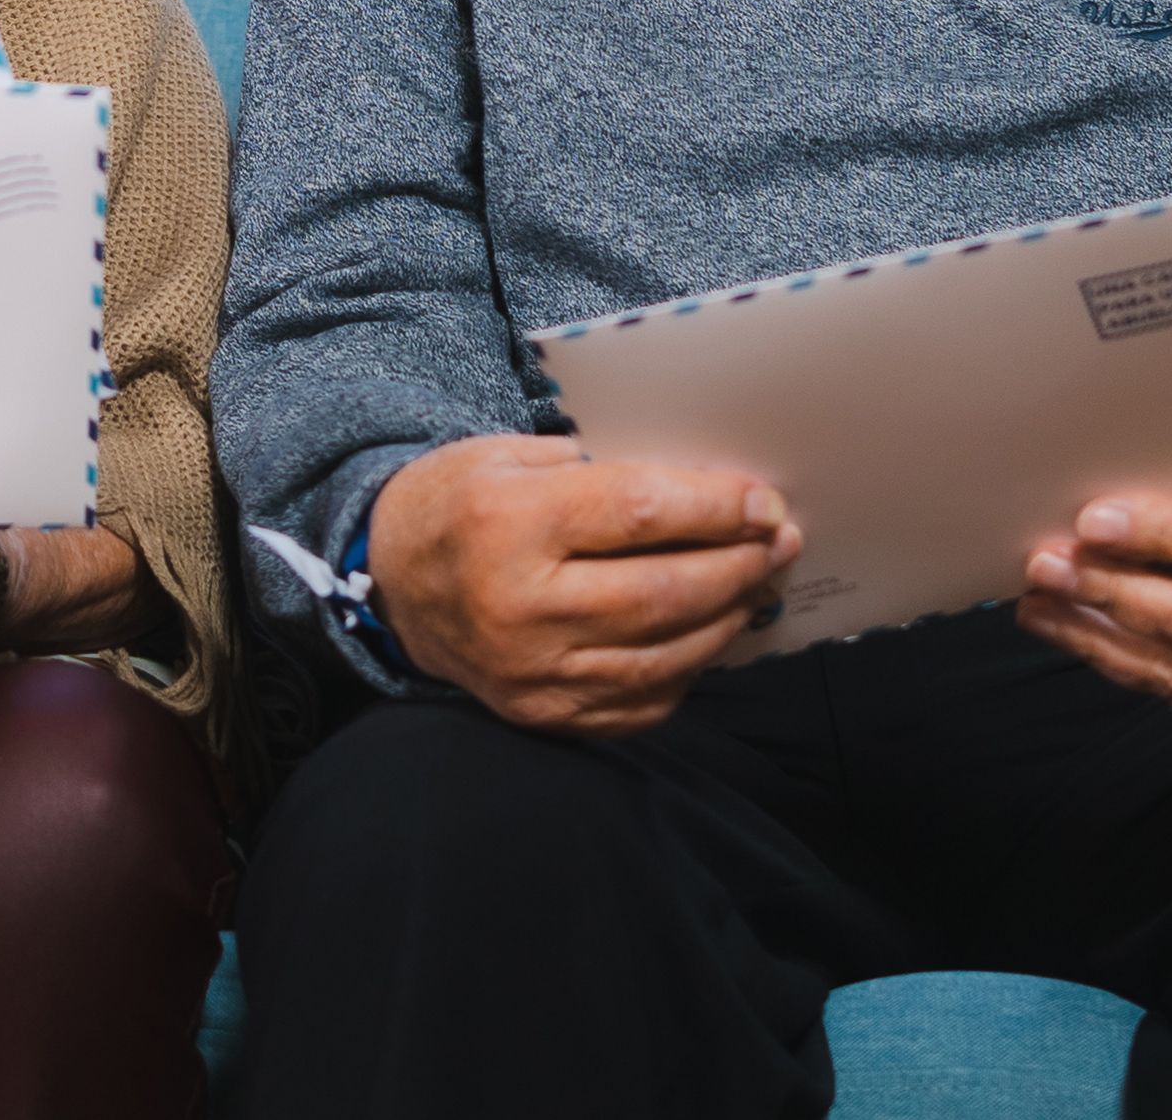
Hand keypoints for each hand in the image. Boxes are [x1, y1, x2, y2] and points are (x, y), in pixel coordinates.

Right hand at [367, 434, 799, 736]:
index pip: (639, 513)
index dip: (715, 507)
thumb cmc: (459, 505)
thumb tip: (698, 491)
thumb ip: (594, 469)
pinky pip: (642, 701)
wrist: (392, 587)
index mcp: (508, 524)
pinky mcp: (545, 714)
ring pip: (664, 655)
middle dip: (738, 565)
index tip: (763, 501)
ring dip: (727, 618)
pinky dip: (688, 667)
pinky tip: (707, 633)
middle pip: (664, 591)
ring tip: (756, 584)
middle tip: (779, 542)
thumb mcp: (505, 456)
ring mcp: (534, 672)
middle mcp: (521, 606)